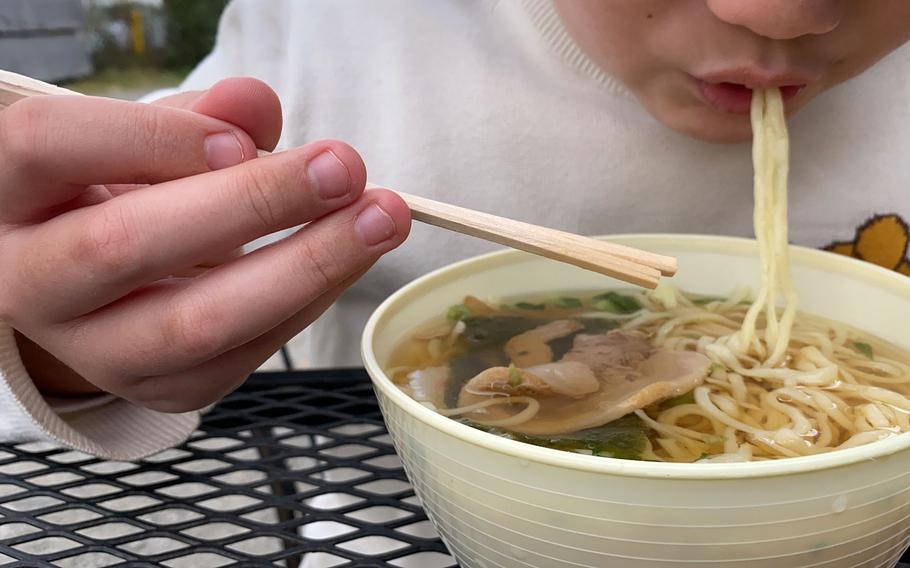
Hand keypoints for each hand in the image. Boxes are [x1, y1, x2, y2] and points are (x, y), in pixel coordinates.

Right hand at [0, 78, 410, 411]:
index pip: (52, 145)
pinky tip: (350, 258)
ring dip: (304, 267)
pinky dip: (306, 301)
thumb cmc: (118, 195)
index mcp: (5, 192)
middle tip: (344, 169)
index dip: (156, 138)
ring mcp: (89, 349)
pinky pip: (241, 354)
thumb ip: (194, 118)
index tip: (247, 138)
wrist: (94, 291)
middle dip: (252, 203)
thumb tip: (255, 107)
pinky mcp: (155, 388)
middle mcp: (28, 279)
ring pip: (193, 321)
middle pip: (126, 244)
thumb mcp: (137, 144)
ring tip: (379, 220)